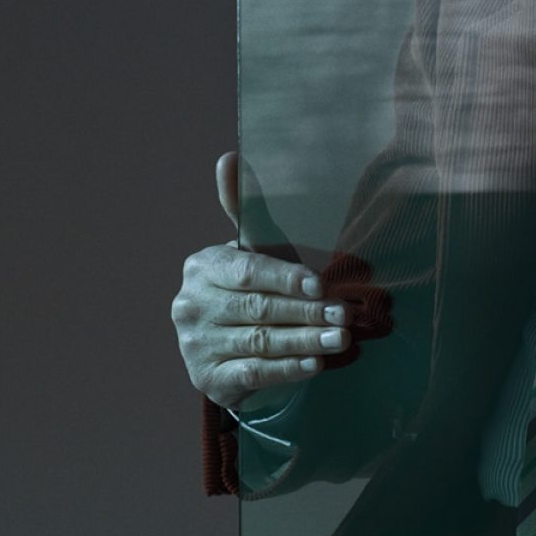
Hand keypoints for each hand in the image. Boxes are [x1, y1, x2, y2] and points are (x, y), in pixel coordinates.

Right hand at [170, 152, 350, 410]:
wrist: (220, 348)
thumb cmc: (244, 289)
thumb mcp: (246, 252)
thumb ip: (242, 209)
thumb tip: (229, 157)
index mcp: (203, 267)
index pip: (247, 271)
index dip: (285, 278)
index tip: (319, 285)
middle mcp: (192, 305)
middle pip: (257, 308)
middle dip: (305, 312)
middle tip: (344, 315)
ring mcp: (196, 344)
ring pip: (259, 342)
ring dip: (304, 341)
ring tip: (339, 339)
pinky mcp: (208, 379)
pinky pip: (253, 373)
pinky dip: (286, 369)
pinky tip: (314, 364)